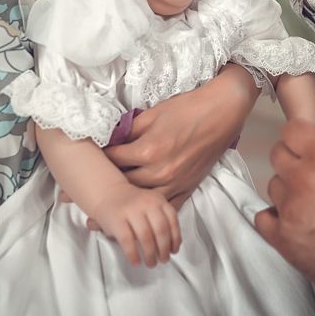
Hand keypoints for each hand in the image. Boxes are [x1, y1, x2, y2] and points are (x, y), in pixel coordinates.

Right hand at [89, 182, 181, 266]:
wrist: (108, 193)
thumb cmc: (133, 205)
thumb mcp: (151, 205)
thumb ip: (162, 219)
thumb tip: (173, 245)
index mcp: (158, 200)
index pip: (172, 220)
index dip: (175, 238)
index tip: (174, 251)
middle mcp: (146, 203)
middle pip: (160, 230)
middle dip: (164, 249)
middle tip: (164, 260)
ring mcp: (131, 211)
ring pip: (145, 236)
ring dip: (150, 254)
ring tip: (151, 263)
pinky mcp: (116, 220)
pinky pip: (127, 240)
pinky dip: (133, 254)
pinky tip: (136, 261)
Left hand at [104, 64, 258, 207]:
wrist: (222, 112)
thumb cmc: (188, 108)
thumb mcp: (153, 113)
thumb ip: (129, 129)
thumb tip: (112, 138)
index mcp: (148, 150)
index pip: (113, 160)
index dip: (101, 157)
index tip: (92, 159)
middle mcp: (160, 171)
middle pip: (124, 183)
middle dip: (109, 180)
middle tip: (97, 180)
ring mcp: (175, 183)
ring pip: (142, 199)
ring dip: (128, 197)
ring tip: (116, 197)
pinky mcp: (188, 188)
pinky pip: (165, 207)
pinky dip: (152, 208)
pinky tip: (142, 207)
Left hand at [254, 120, 314, 294]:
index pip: (292, 129)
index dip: (300, 133)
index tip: (305, 140)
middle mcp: (302, 179)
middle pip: (278, 154)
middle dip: (292, 157)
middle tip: (309, 170)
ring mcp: (290, 208)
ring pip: (273, 184)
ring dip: (287, 188)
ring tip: (311, 201)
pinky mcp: (282, 236)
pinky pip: (263, 216)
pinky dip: (274, 216)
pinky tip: (292, 217)